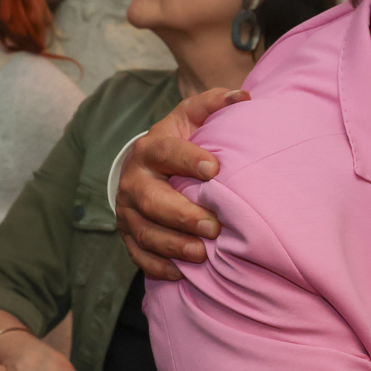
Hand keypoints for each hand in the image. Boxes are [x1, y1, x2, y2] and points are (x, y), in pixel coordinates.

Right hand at [116, 88, 246, 279]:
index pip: (165, 152)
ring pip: (143, 231)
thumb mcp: (193, 117)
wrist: (148, 164)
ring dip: (172, 244)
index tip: (214, 169)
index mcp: (150, 148)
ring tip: (202, 254)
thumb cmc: (181, 140)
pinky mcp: (128, 233)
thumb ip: (215, 104)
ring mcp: (127, 210)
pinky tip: (181, 274)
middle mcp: (134, 180)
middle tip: (213, 226)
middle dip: (181, 215)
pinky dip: (157, 265)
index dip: (187, 159)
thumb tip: (243, 96)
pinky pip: (138, 253)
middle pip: (151, 200)